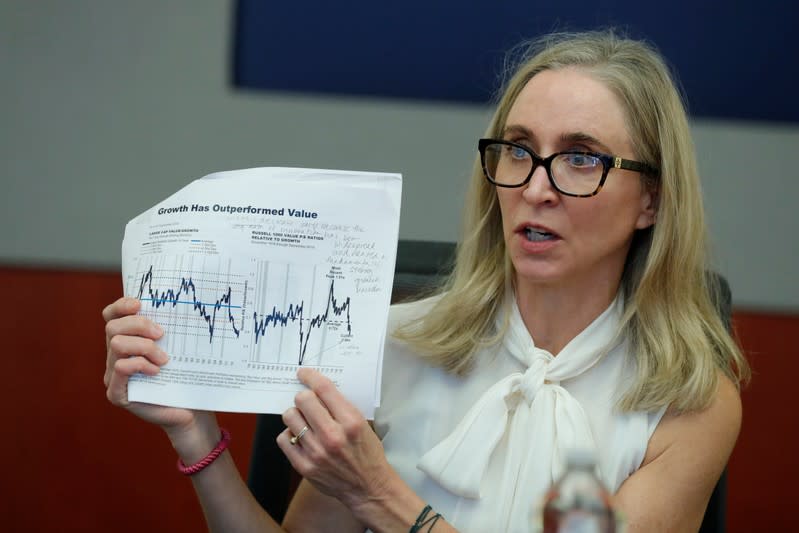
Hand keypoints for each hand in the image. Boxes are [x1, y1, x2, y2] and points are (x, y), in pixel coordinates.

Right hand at [103, 297, 195, 430]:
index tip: (141, 304)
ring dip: (144, 347)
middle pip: (113, 327)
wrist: (190, 411)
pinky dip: (140, 364)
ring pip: (116, 344)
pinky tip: (156, 371)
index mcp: (127, 341)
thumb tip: (175, 305)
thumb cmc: (185, 377)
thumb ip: (167, 330)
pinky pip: (120, 367)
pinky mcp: (116, 394)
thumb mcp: (177, 348)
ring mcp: (113, 376)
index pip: (111, 316)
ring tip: (164, 359)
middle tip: (161, 334)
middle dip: (139, 325)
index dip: (121, 306)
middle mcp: (115, 357)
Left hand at [278, 368, 394, 512]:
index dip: (310, 377)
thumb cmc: (367, 454)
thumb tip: (317, 389)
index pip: (324, 389)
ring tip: (304, 421)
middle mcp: (332, 435)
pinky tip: (300, 437)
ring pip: (290, 417)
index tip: (304, 374)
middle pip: (303, 400)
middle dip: (303, 397)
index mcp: (350, 422)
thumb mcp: (363, 424)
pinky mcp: (304, 466)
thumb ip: (341, 407)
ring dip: (295, 415)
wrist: (368, 487)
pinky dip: (290, 435)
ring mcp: (316, 452)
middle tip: (307, 402)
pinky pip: (284, 439)